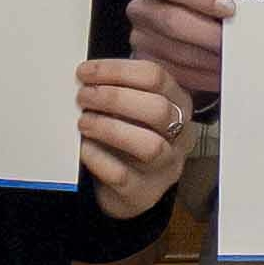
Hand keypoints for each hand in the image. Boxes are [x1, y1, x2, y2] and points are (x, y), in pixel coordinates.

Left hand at [76, 56, 193, 220]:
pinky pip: (121, 174)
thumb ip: (119, 89)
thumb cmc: (128, 138)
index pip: (155, 77)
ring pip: (149, 145)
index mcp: (178, 104)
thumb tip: (86, 74)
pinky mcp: (143, 193)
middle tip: (83, 96)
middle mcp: (180, 135)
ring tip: (83, 122)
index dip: (117, 71)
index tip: (85, 72)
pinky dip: (98, 158)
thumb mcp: (132, 110)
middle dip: (114, 98)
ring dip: (110, 128)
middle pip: (158, 109)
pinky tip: (84, 148)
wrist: (127, 188)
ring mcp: (165, 166)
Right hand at [130, 0, 229, 99]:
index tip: (229, 7)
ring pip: (177, 54)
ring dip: (212, 61)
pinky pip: (178, 76)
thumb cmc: (197, 11)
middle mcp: (143, 11)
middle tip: (238, 43)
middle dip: (210, 35)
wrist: (175, 32)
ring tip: (237, 61)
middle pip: (173, 22)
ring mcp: (141, 41)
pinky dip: (205, 77)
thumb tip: (249, 8)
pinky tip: (223, 74)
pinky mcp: (149, 68)